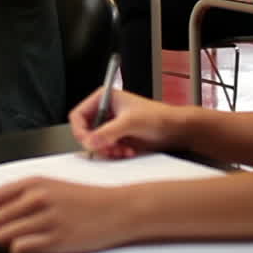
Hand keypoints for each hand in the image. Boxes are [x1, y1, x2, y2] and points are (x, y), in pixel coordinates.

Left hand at [0, 178, 132, 252]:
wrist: (117, 209)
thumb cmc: (85, 199)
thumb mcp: (51, 185)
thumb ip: (22, 194)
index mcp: (33, 182)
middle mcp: (37, 198)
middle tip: (12, 232)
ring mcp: (46, 219)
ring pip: (2, 237)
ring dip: (8, 243)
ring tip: (23, 240)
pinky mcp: (56, 240)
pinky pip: (19, 249)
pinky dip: (21, 252)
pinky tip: (33, 247)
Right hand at [70, 88, 185, 158]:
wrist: (174, 130)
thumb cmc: (158, 116)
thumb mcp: (130, 122)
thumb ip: (108, 132)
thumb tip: (90, 141)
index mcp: (103, 98)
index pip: (78, 115)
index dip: (80, 130)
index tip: (88, 142)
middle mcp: (105, 112)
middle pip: (85, 132)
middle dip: (97, 143)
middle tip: (109, 148)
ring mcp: (110, 126)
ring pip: (94, 143)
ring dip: (108, 150)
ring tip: (122, 149)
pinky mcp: (117, 138)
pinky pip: (105, 150)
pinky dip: (114, 153)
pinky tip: (128, 151)